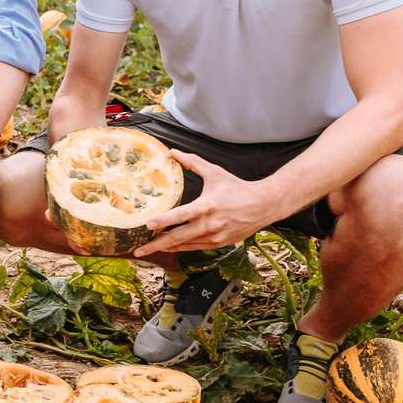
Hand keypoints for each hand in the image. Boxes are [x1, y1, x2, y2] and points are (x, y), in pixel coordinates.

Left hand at [132, 151, 275, 256]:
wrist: (264, 205)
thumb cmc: (237, 187)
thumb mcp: (214, 172)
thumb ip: (192, 162)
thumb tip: (173, 152)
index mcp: (206, 206)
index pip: (180, 216)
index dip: (163, 221)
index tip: (147, 225)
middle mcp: (209, 224)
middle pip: (178, 237)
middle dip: (156, 245)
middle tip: (139, 250)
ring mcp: (215, 236)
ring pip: (185, 245)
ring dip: (167, 248)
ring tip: (149, 250)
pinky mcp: (221, 243)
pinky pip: (196, 247)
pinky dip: (182, 248)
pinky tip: (170, 247)